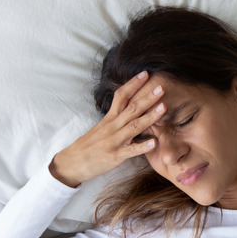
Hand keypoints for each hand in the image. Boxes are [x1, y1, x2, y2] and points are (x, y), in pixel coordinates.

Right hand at [49, 71, 164, 186]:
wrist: (72, 163)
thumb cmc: (89, 145)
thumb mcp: (102, 127)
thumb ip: (116, 117)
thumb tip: (130, 106)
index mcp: (109, 118)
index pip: (121, 96)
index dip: (133, 84)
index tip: (146, 73)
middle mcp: (112, 126)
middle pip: (131, 108)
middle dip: (147, 97)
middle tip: (162, 87)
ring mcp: (114, 141)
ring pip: (134, 126)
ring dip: (150, 117)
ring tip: (164, 108)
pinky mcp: (115, 156)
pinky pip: (131, 150)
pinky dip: (143, 146)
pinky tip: (154, 142)